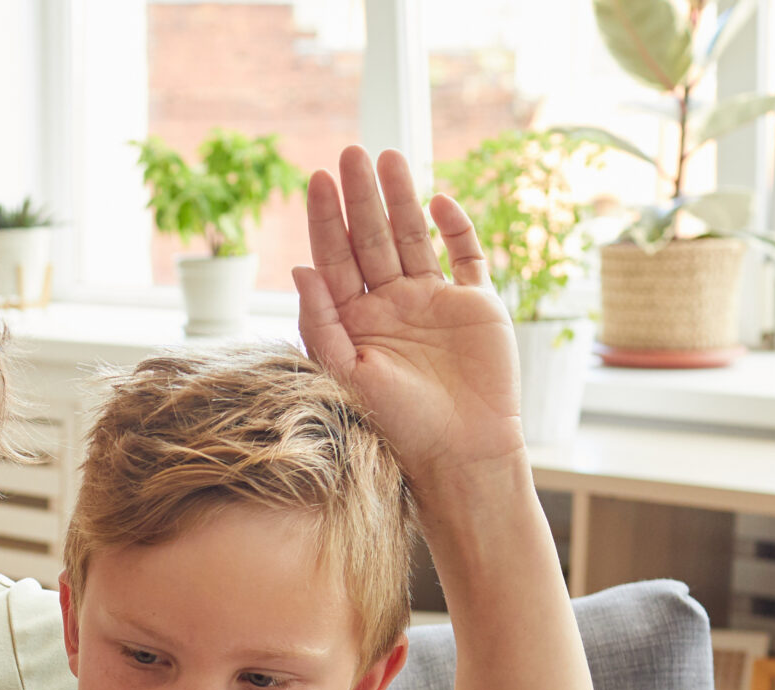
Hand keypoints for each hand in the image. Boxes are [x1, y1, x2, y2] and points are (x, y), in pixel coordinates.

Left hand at [292, 146, 521, 489]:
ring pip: (413, 237)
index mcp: (355, 320)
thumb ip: (322, 322)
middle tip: (351, 153)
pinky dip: (455, 227)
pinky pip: (466, 255)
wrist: (461, 451)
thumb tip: (299, 268)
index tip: (316, 178)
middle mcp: (391, 305)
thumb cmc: (398, 423)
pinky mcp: (475, 303)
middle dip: (361, 196)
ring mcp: (434, 301)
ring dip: (401, 199)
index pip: (334, 258)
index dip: (326, 218)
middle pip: (372, 238)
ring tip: (388, 158)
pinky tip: (439, 200)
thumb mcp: (347, 373)